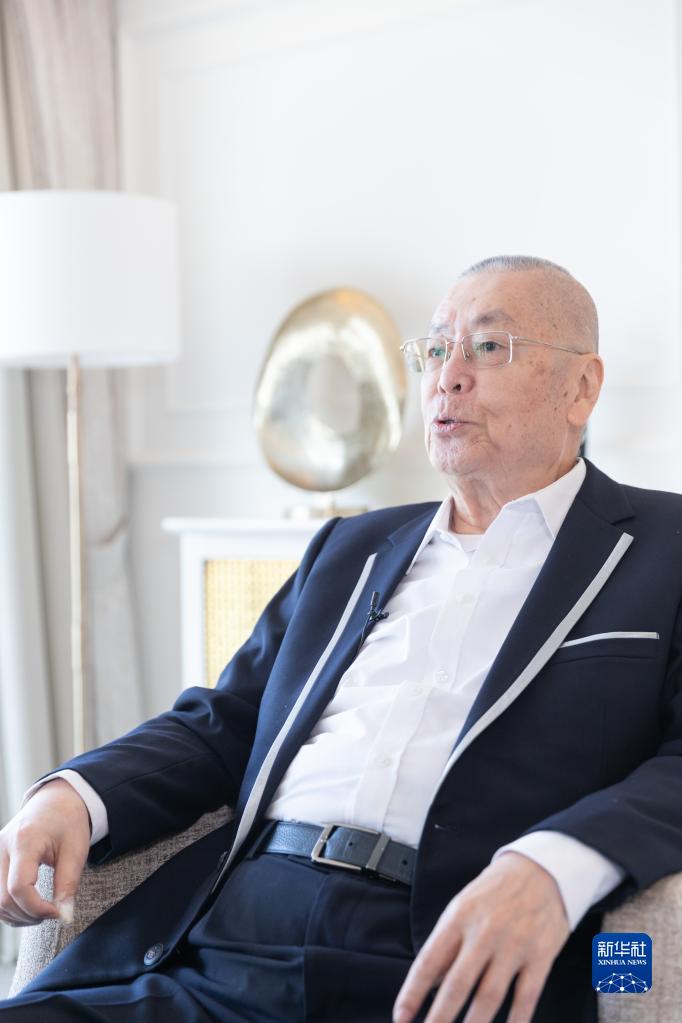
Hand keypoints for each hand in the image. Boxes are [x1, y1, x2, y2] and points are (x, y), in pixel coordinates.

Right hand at [0, 779, 89, 925]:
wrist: (57, 800)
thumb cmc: (68, 821)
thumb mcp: (76, 850)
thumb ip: (68, 884)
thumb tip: (65, 916)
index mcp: (25, 840)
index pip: (19, 887)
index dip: (37, 908)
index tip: (57, 912)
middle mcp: (3, 846)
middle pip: (3, 898)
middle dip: (28, 914)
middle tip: (52, 913)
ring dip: (17, 915)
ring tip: (41, 912)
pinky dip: (9, 907)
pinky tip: (27, 907)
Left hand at [392, 852, 570, 1022]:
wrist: (541, 870)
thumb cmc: (495, 891)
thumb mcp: (462, 906)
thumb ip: (447, 944)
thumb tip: (428, 985)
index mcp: (459, 917)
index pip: (429, 962)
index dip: (412, 994)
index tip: (401, 1018)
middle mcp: (484, 932)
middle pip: (457, 985)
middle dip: (439, 1018)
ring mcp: (514, 945)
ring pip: (489, 996)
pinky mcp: (540, 955)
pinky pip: (526, 997)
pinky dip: (515, 1021)